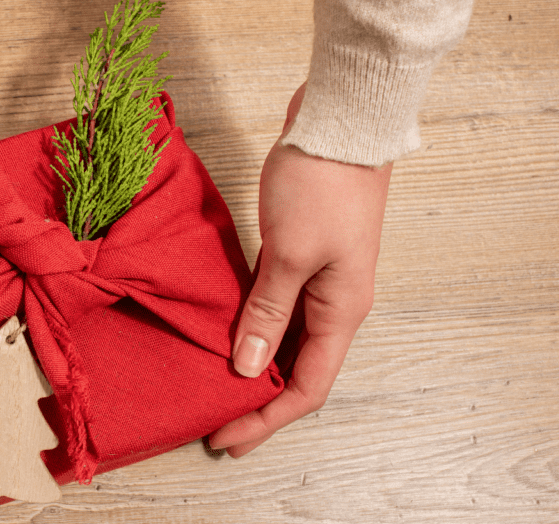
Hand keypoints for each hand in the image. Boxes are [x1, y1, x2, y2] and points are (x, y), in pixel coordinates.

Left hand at [209, 84, 391, 456]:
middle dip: (258, 403)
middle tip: (216, 424)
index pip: (306, 387)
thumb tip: (246, 368)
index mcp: (341, 311)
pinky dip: (253, 328)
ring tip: (216, 389)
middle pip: (297, 371)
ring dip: (254, 367)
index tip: (225, 438)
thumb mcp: (290, 254)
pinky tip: (225, 336)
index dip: (266, 419)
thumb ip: (268, 313)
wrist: (342, 121)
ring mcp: (319, 280)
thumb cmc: (322, 183)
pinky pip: (277, 309)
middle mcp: (335, 304)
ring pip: (286, 342)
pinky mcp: (301, 257)